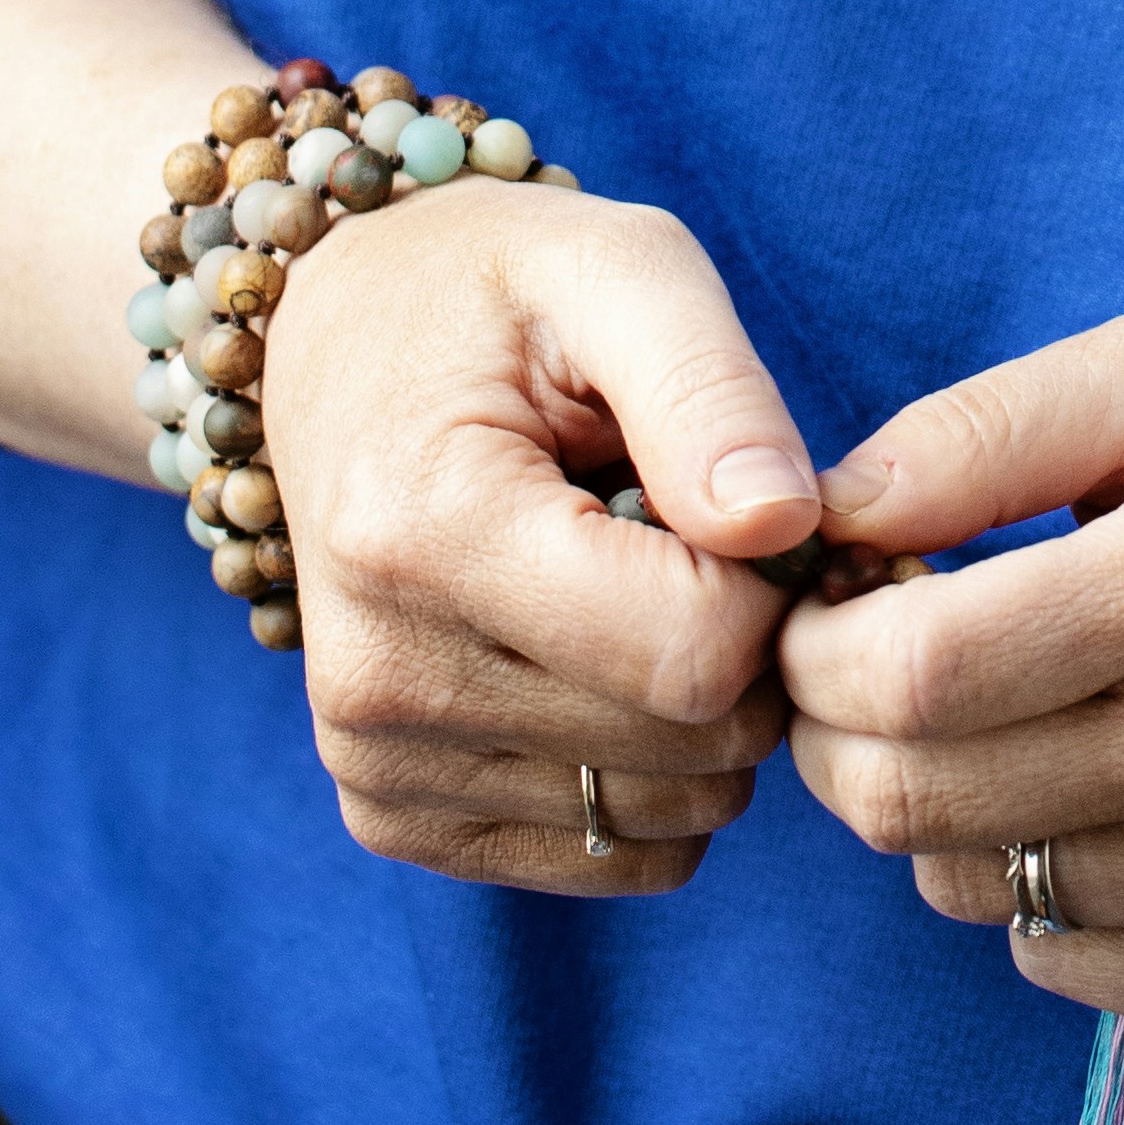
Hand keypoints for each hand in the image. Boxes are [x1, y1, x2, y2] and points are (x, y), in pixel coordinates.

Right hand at [254, 181, 832, 898]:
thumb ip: (711, 389)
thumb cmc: (498, 294)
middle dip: (747, 648)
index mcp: (424, 530)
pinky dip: (646, 772)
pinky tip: (597, 656)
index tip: (741, 500)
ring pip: (661, 818)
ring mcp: (374, 761)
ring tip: (636, 583)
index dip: (770, 581)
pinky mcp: (389, 813)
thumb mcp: (619, 268)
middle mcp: (378, 674)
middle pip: (687, 747)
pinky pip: (607, 857)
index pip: (694, 653)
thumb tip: (787, 527)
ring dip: (701, 714)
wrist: (336, 342)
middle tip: (698, 537)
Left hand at [773, 316, 1123, 1032]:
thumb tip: (825, 514)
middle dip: (838, 739)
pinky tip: (1098, 809)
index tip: (825, 616)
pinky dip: (1033, 894)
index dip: (821, 650)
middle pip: (919, 797)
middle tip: (861, 686)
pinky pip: (1058, 965)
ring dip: (938, 814)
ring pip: (971, 888)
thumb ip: (983, 433)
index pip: (924, 666)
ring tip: (1004, 733)